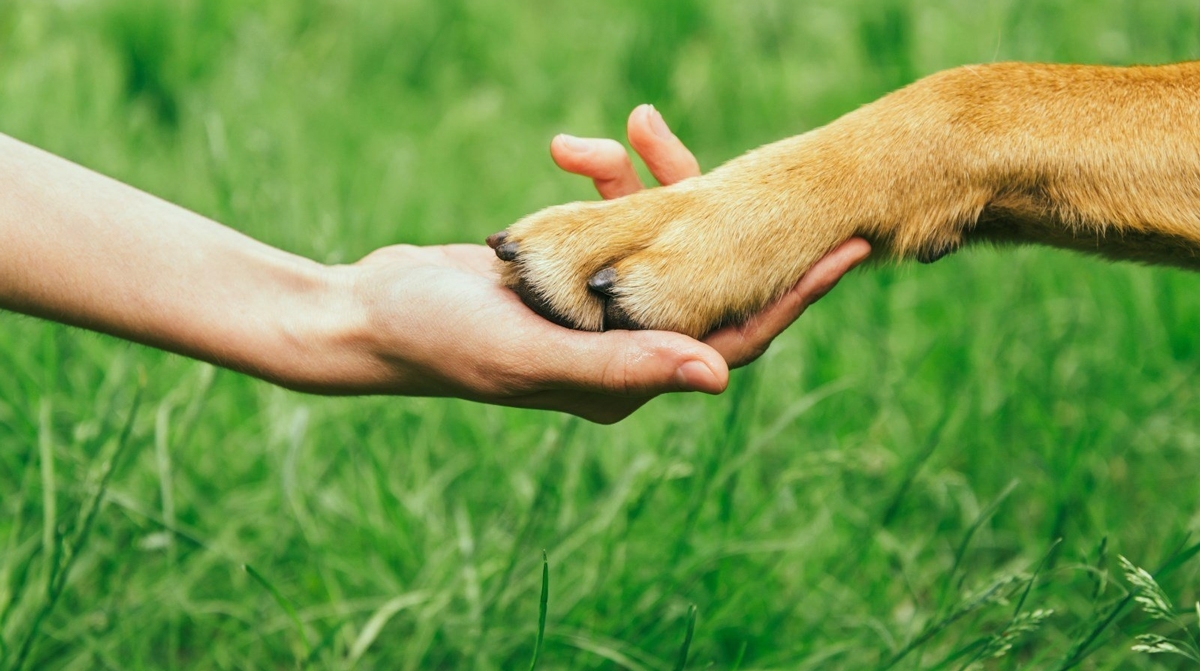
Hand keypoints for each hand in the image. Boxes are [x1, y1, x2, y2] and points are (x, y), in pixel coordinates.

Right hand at [332, 106, 869, 422]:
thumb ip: (626, 364)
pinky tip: (572, 150)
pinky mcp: (570, 271)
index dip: (795, 295)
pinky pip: (612, 220)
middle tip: (776, 165)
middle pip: (707, 280)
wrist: (371, 313)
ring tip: (630, 126)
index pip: (736, 338)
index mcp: (629, 379)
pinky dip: (601, 182)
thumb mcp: (534, 352)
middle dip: (728, 216)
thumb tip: (722, 377)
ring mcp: (596, 307)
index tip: (850, 248)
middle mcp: (623, 347)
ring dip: (649, 181)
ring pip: (659, 238)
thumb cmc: (442, 341)